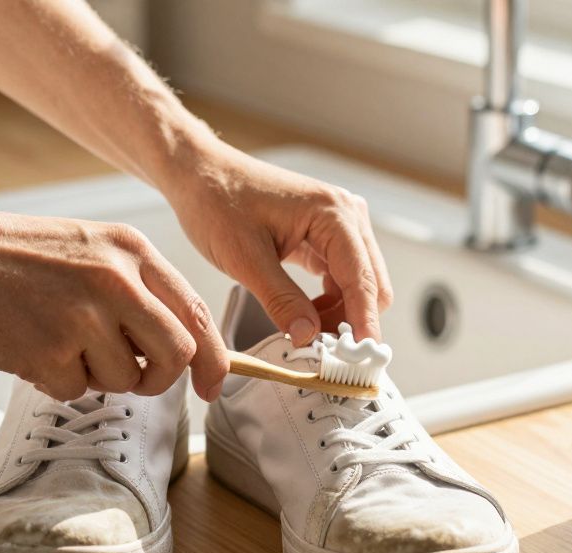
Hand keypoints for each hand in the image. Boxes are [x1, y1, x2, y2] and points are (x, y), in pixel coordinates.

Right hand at [0, 203, 227, 401]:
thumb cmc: (8, 257)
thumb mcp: (87, 249)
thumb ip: (135, 290)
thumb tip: (179, 347)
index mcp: (131, 250)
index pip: (196, 314)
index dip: (215, 359)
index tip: (215, 385)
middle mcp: (117, 280)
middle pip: (177, 355)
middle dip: (159, 379)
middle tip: (129, 376)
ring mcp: (84, 316)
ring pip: (125, 379)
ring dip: (94, 376)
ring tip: (54, 341)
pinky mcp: (49, 349)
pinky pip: (75, 391)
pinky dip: (53, 382)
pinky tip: (26, 347)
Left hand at [167, 145, 392, 345]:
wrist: (200, 174)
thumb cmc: (217, 201)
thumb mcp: (244, 258)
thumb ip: (281, 300)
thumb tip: (309, 337)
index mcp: (332, 213)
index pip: (362, 279)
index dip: (363, 323)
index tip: (360, 359)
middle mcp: (345, 214)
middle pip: (371, 284)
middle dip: (352, 321)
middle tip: (322, 352)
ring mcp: (338, 224)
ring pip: (359, 284)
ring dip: (340, 313)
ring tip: (305, 333)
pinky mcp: (325, 235)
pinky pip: (342, 278)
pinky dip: (330, 302)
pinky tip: (304, 315)